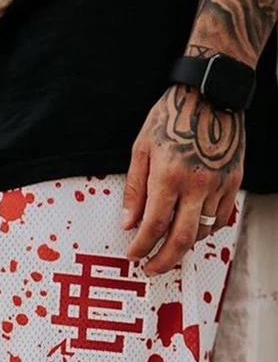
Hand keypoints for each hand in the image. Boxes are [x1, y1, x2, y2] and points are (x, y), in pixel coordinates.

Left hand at [123, 84, 243, 275]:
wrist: (211, 92)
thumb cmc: (172, 116)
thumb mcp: (141, 150)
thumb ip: (134, 190)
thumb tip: (128, 224)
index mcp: (169, 175)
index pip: (153, 226)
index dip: (141, 247)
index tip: (134, 255)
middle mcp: (197, 183)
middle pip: (181, 239)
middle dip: (163, 261)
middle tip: (151, 268)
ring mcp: (219, 183)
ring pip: (202, 232)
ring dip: (183, 245)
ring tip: (168, 246)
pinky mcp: (234, 180)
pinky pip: (220, 218)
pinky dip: (205, 230)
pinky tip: (191, 227)